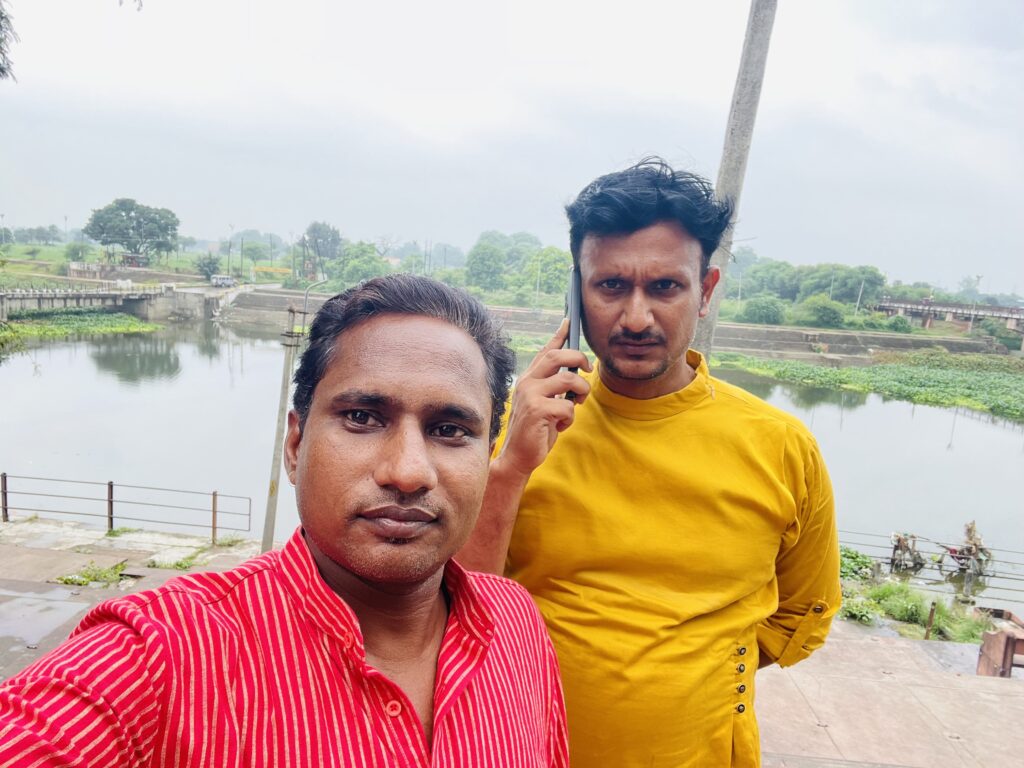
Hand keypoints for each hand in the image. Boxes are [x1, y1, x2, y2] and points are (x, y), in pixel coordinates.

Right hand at [496, 319, 590, 478]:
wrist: (518, 456)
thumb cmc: (535, 430)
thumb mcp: (545, 403)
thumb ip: (555, 388)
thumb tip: (576, 373)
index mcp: (529, 378)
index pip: (546, 351)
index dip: (559, 335)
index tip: (569, 321)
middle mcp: (527, 382)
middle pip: (558, 356)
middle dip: (580, 359)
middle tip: (588, 369)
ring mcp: (530, 394)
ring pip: (569, 379)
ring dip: (581, 392)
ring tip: (576, 404)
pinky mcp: (536, 410)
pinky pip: (567, 406)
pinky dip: (570, 417)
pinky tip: (560, 425)